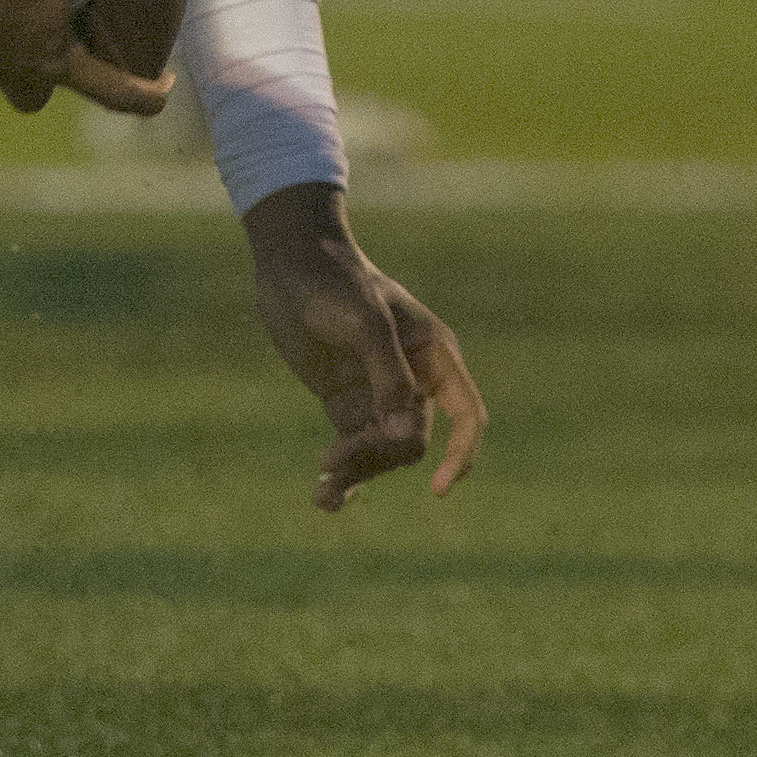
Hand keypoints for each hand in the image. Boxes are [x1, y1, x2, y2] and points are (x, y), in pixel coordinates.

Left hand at [242, 181, 486, 511]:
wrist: (289, 259)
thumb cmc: (334, 280)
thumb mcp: (364, 322)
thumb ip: (387, 376)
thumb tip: (405, 434)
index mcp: (435, 356)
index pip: (467, 416)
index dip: (461, 455)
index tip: (439, 489)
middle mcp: (413, 379)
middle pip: (412, 440)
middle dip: (378, 458)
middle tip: (329, 463)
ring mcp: (378, 392)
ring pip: (382, 450)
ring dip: (357, 473)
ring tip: (321, 496)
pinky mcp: (344, 401)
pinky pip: (353, 445)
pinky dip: (343, 471)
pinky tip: (325, 497)